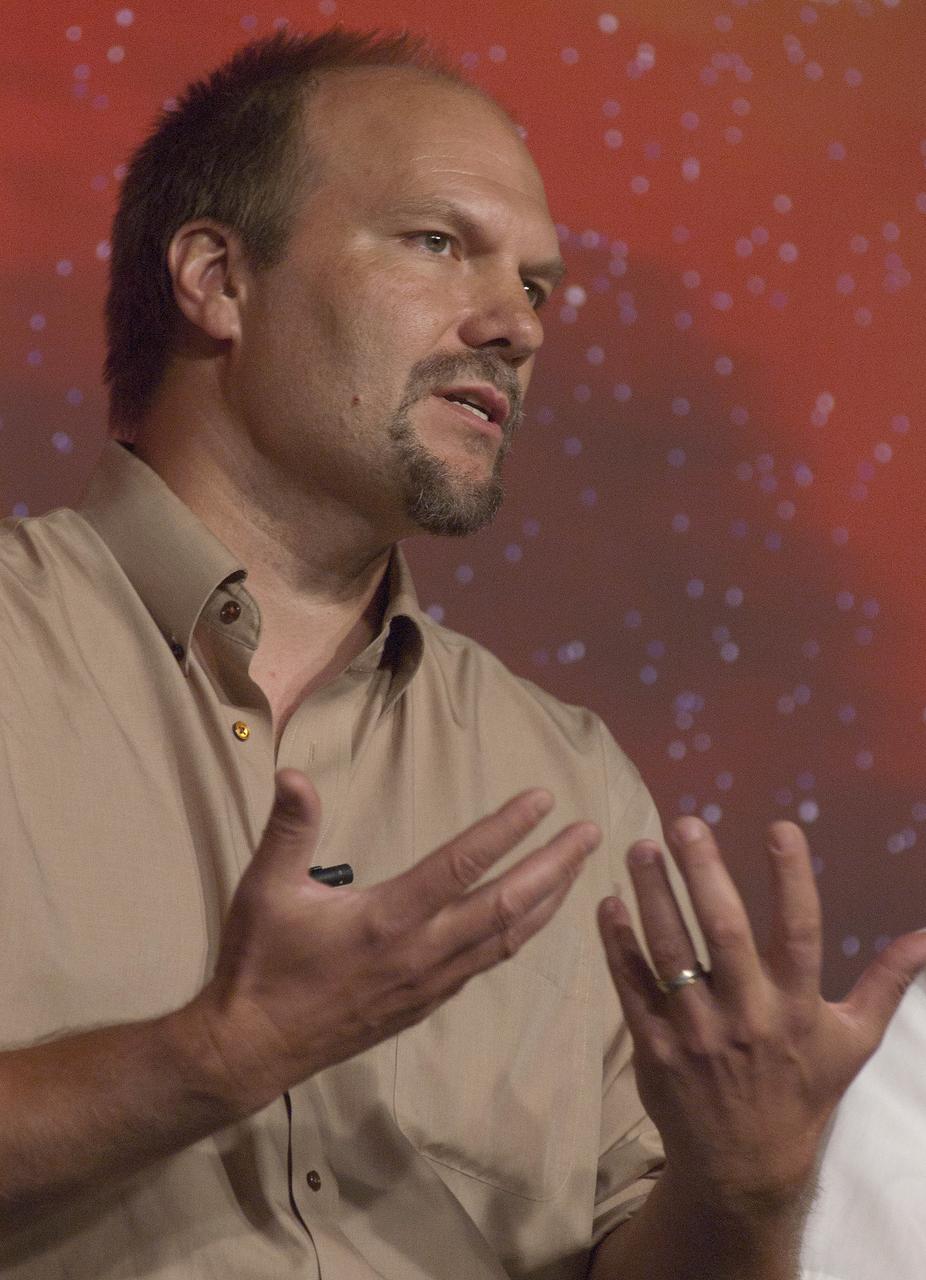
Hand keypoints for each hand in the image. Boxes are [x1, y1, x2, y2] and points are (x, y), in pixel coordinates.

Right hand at [195, 769, 598, 1111]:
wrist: (252, 1049)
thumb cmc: (260, 962)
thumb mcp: (264, 888)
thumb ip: (288, 829)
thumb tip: (293, 772)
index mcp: (388, 917)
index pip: (462, 864)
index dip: (506, 829)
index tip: (543, 799)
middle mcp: (422, 951)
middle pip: (505, 903)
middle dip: (554, 866)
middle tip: (591, 833)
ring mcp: (430, 982)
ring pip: (507, 938)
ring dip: (548, 901)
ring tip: (578, 869)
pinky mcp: (427, 1003)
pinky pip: (487, 963)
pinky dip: (519, 935)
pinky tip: (532, 919)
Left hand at [598, 817, 925, 1218]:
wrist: (743, 1169)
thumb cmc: (802, 1093)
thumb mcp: (853, 1042)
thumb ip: (885, 983)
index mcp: (797, 1007)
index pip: (800, 933)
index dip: (791, 879)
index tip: (780, 826)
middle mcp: (747, 1015)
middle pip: (723, 933)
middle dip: (703, 873)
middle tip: (685, 823)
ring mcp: (695, 1032)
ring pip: (669, 952)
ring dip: (652, 896)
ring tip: (640, 846)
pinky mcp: (653, 1047)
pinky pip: (631, 986)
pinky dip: (617, 944)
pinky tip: (607, 903)